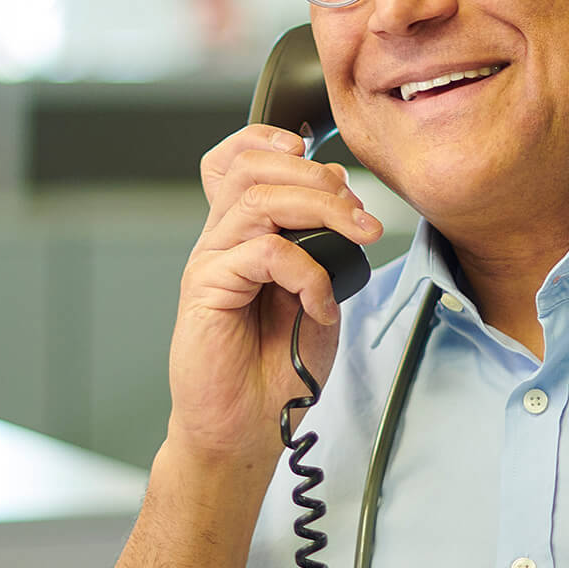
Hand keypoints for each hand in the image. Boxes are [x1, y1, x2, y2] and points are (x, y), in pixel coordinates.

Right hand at [165, 124, 382, 467]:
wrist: (246, 426)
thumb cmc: (277, 366)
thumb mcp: (316, 291)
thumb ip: (322, 244)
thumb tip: (340, 195)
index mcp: (242, 232)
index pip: (239, 157)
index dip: (276, 141)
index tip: (330, 168)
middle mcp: (221, 239)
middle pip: (254, 166)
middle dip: (318, 177)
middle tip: (362, 214)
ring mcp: (210, 261)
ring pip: (258, 197)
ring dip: (320, 210)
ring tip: (355, 238)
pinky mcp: (206, 289)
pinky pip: (262, 251)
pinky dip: (306, 271)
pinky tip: (319, 301)